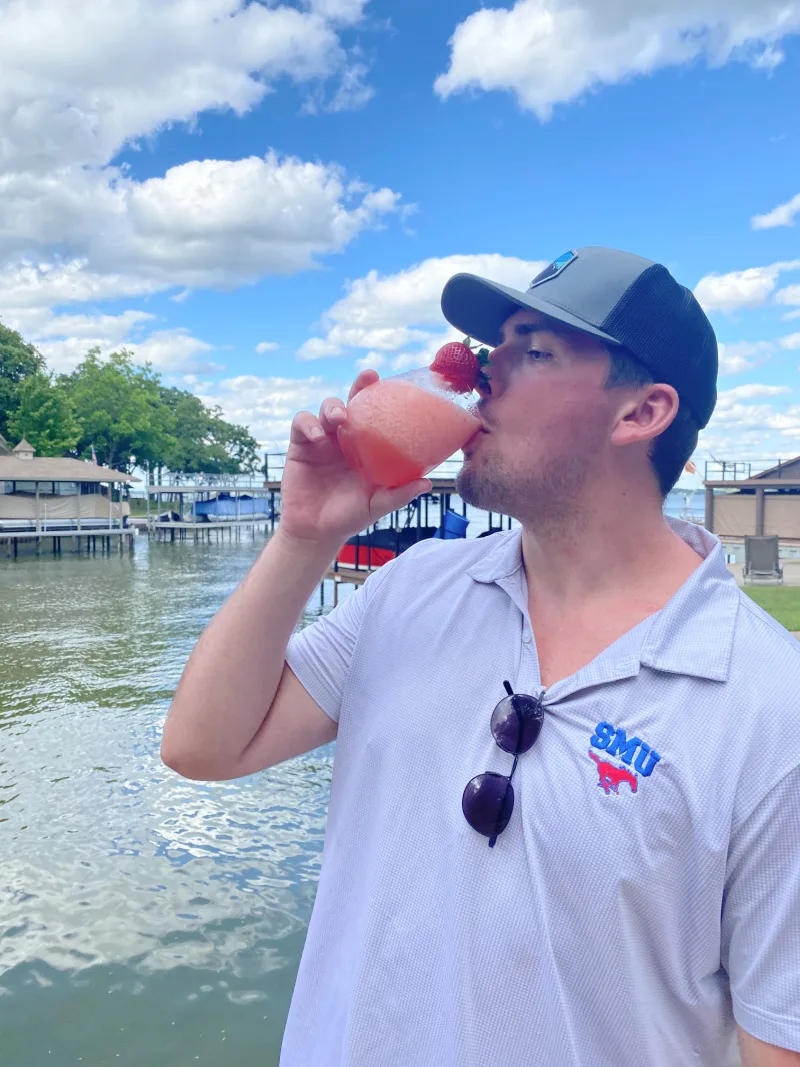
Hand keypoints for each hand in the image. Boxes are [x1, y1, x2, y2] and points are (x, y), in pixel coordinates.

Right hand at [278, 370, 431, 546]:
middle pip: (353, 403)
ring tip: (340, 419)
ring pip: (327, 409)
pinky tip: (317, 437)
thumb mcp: (378, 505)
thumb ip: (399, 494)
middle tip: (369, 378)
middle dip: (360, 387)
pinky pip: (302, 424)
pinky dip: (308, 424)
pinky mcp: (300, 445)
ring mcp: (323, 440)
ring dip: (333, 407)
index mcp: (367, 447)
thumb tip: (427, 483)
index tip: (395, 383)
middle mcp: (346, 439)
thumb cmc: (350, 517)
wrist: (316, 532)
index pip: (377, 415)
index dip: (384, 397)